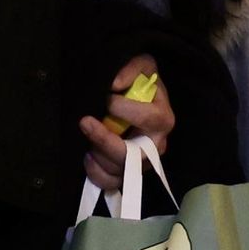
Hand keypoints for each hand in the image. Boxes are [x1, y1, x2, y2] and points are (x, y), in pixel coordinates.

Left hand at [81, 57, 174, 191]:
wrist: (141, 103)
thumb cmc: (141, 85)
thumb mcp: (144, 67)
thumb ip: (133, 68)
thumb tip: (116, 83)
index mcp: (163, 118)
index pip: (147, 118)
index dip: (123, 109)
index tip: (107, 98)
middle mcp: (156, 145)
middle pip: (133, 155)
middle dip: (105, 140)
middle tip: (84, 122)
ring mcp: (142, 163)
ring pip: (118, 170)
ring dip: (97, 154)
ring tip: (87, 137)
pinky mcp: (127, 174)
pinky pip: (110, 182)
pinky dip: (94, 172)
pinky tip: (88, 155)